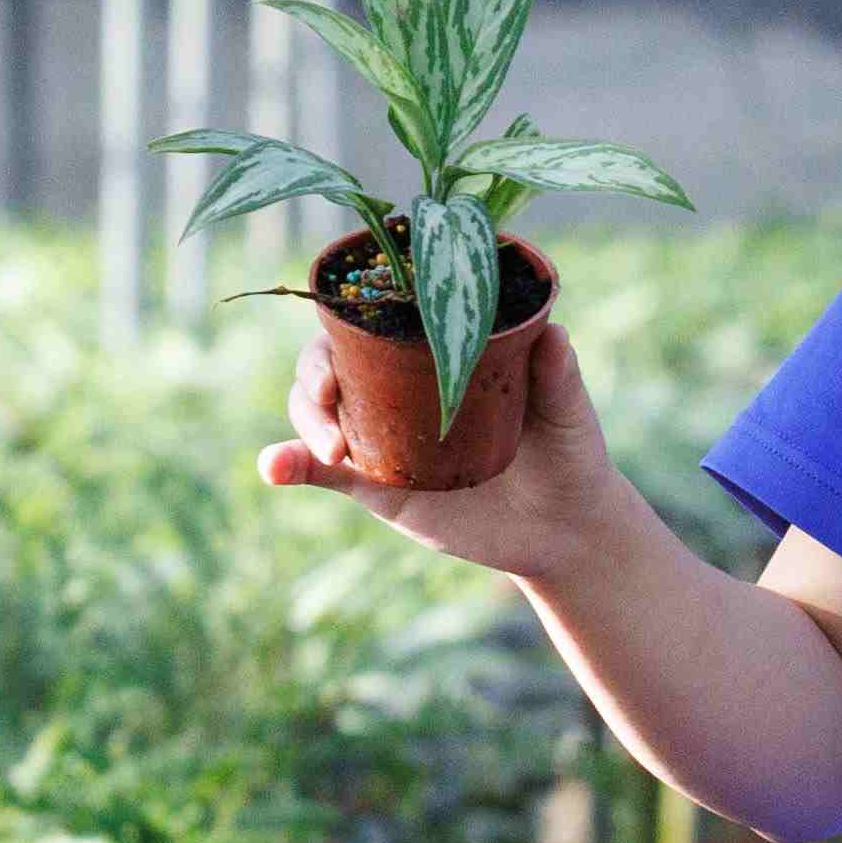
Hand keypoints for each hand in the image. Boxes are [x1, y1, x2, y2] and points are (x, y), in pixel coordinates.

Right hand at [259, 312, 635, 584]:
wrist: (562, 530)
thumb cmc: (569, 454)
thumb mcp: (567, 415)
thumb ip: (558, 377)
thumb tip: (555, 333)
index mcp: (437, 347)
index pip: (379, 313)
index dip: (350, 312)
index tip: (350, 331)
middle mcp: (398, 381)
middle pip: (332, 356)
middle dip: (316, 372)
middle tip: (331, 399)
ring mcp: (379, 431)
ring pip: (316, 407)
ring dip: (304, 418)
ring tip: (328, 452)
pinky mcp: (371, 482)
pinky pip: (319, 469)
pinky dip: (288, 463)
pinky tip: (272, 468)